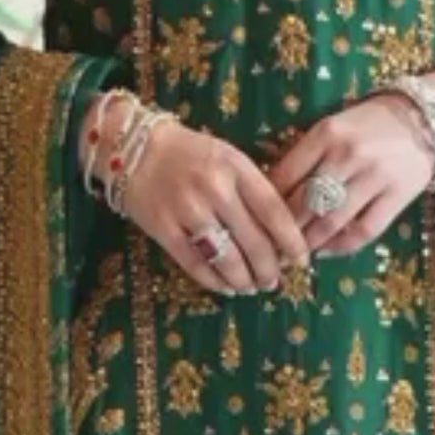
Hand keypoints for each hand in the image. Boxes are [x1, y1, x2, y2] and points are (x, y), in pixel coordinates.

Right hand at [108, 108, 315, 294]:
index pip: (274, 211)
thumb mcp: (228, 158)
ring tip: (251, 287)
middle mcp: (214, 189)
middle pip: (254, 241)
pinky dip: (214, 281)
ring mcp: (186, 210)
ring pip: (227, 259)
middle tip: (273, 281)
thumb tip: (281, 234)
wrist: (133, 147)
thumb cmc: (190, 154)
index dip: (291, 241)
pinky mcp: (162, 229)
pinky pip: (195, 265)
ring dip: (244, 280)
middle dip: (269, 269)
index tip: (301, 259)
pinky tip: (225, 286)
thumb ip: (253, 189)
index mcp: (236, 168)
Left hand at [266, 72, 434, 257]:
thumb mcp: (332, 127)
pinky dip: (341, 246)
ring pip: (331, 221)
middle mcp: (348, 154)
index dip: (267, 204)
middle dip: (284, 230)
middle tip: (271, 246)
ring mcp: (375, 176)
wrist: (424, 118)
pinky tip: (326, 250)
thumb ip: (305, 155)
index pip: (286, 176)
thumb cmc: (369, 124)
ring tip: (295, 253)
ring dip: (309, 243)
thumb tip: (272, 194)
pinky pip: (364, 230)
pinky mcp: (397, 195)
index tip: (257, 220)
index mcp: (326, 133)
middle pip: (305, 203)